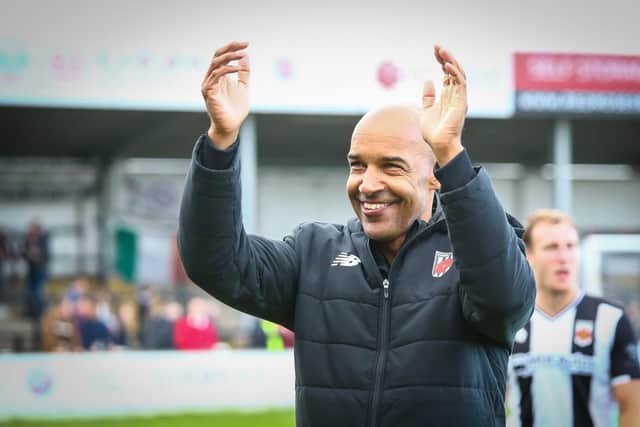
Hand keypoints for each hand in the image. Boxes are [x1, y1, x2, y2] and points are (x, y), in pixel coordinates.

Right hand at [201, 41, 250, 149]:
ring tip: (241, 55)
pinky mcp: (208, 92)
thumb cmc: (235, 109)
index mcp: (218, 76)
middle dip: (230, 48)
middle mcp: (211, 78)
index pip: (222, 56)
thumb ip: (243, 72)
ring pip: (215, 64)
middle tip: (243, 44)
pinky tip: (238, 68)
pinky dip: (227, 70)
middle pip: (217, 56)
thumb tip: (245, 56)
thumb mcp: (243, 86)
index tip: (246, 44)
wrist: (231, 126)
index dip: (232, 48)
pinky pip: (216, 76)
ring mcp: (208, 84)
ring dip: (229, 57)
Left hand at [420, 45, 467, 165]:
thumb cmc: (433, 132)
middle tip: (437, 46)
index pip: (446, 74)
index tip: (434, 50)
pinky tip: (445, 65)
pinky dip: (454, 72)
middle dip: (445, 57)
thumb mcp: (426, 111)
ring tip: (441, 51)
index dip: (441, 61)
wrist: (439, 144)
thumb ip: (428, 97)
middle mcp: (455, 95)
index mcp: (448, 96)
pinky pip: (460, 83)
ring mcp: (459, 97)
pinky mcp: (461, 101)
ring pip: (458, 74)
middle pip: (453, 71)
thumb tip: (428, 81)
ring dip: (450, 61)